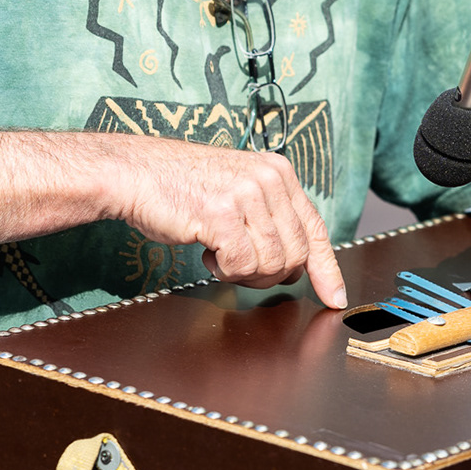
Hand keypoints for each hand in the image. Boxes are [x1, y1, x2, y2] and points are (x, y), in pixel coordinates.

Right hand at [111, 140, 347, 308]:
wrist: (135, 174)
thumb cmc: (182, 189)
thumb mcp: (239, 193)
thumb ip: (271, 221)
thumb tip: (298, 267)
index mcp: (279, 172)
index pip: (316, 228)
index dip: (326, 269)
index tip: (335, 297)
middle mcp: (269, 179)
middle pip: (296, 254)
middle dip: (271, 274)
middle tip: (240, 267)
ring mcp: (247, 194)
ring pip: (272, 262)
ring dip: (245, 273)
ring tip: (221, 254)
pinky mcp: (223, 213)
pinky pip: (242, 264)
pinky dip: (225, 270)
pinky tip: (208, 251)